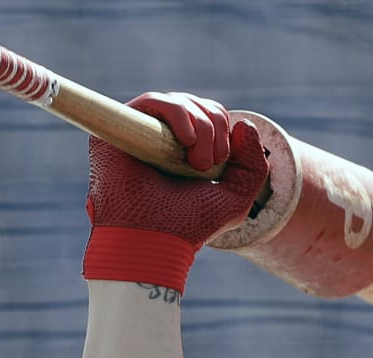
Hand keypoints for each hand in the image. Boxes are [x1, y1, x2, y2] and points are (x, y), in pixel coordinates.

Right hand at [82, 92, 269, 292]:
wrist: (152, 241)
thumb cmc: (189, 225)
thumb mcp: (237, 197)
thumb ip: (253, 164)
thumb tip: (244, 122)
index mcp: (186, 150)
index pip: (211, 115)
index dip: (224, 129)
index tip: (223, 162)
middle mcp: (162, 139)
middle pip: (199, 105)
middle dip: (216, 129)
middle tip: (210, 165)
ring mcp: (141, 133)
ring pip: (180, 102)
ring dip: (202, 127)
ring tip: (199, 162)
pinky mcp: (119, 130)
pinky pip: (152, 101)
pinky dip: (177, 114)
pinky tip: (187, 140)